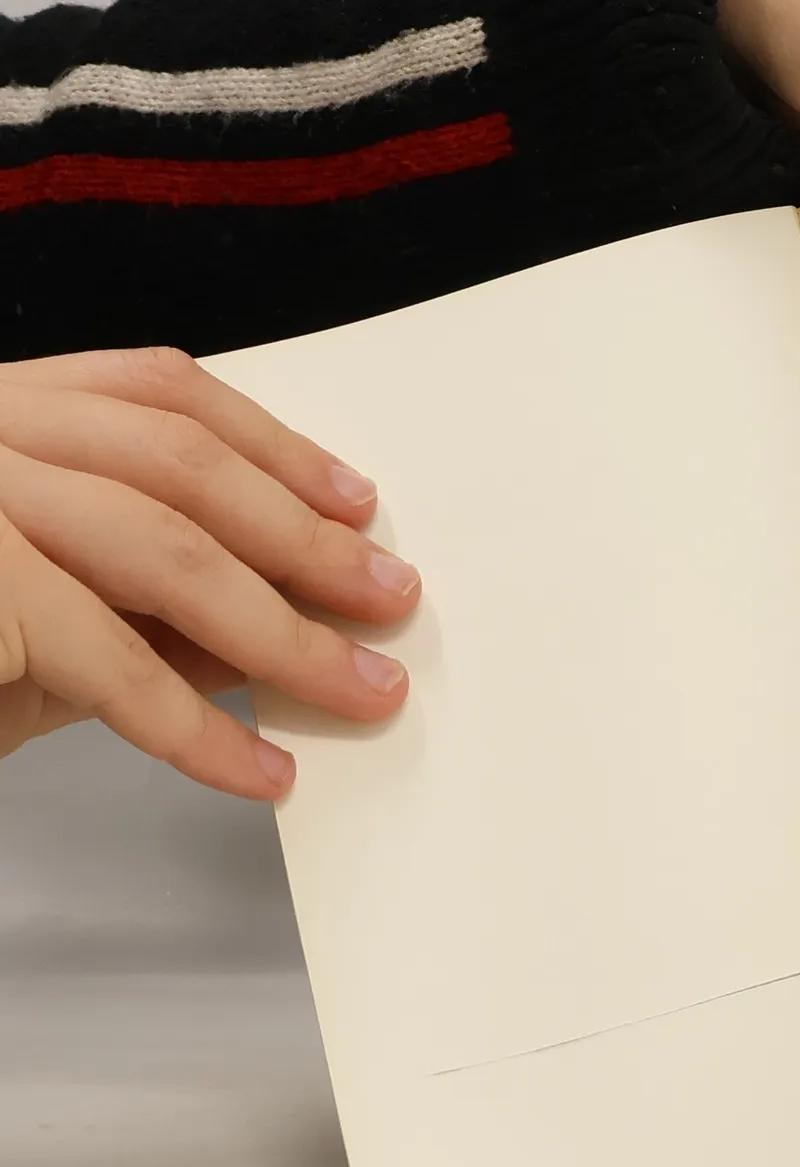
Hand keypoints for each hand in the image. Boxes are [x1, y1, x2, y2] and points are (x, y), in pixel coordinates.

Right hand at [0, 347, 420, 799]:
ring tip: (364, 692)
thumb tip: (276, 629)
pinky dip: (197, 728)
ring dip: (282, 636)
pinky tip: (261, 771)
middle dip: (304, 541)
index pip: (160, 394)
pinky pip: (108, 661)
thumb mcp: (38, 613)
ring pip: (161, 553)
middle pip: (181, 469)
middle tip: (394, 603)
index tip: (358, 501)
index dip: (274, 445)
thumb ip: (139, 603)